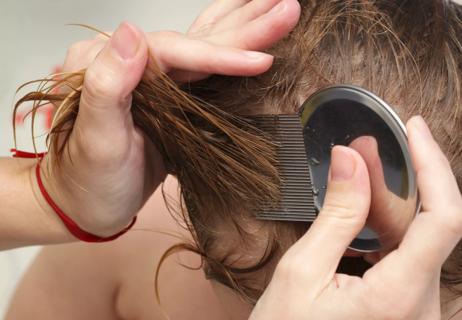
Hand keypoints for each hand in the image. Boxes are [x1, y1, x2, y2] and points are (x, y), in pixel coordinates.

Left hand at [39, 0, 300, 236]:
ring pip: (205, 46)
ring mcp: (153, 79)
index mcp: (108, 63)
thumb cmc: (88, 181)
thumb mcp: (95, 140)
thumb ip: (105, 86)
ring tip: (276, 8)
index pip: (173, 50)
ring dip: (243, 27)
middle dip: (246, 26)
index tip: (259, 60)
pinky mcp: (169, 97)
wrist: (86, 205)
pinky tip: (246, 33)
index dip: (218, 54)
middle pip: (196, 39)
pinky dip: (230, 50)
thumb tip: (131, 33)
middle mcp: (132, 63)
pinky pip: (204, 68)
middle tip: (287, 9)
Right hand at [250, 116, 461, 319]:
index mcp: (399, 298)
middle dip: (402, 178)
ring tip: (359, 173)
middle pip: (432, 225)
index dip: (434, 166)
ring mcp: (417, 310)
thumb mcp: (302, 272)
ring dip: (391, 201)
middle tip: (366, 148)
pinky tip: (363, 211)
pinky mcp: (407, 308)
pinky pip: (409, 256)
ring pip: (420, 239)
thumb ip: (335, 215)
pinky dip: (388, 226)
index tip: (414, 131)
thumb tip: (349, 159)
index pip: (445, 219)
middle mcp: (421, 307)